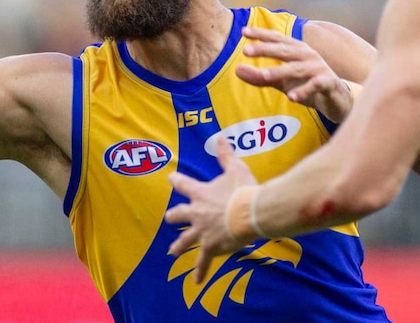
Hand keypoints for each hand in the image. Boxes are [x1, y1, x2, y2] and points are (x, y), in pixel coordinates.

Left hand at [165, 137, 258, 282]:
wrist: (250, 213)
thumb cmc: (243, 189)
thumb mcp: (235, 168)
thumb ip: (226, 154)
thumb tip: (221, 137)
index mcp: (200, 193)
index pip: (183, 184)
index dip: (177, 180)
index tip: (170, 178)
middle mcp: (197, 213)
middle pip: (179, 215)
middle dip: (174, 216)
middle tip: (169, 218)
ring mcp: (202, 232)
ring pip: (185, 240)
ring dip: (179, 246)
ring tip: (172, 252)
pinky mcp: (211, 247)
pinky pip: (203, 262)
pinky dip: (200, 272)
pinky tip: (196, 281)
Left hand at [237, 26, 352, 121]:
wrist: (338, 99)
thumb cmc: (307, 85)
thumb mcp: (281, 82)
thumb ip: (260, 77)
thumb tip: (236, 70)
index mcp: (296, 49)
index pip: (277, 39)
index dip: (261, 34)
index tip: (243, 31)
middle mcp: (307, 55)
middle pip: (284, 50)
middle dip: (265, 49)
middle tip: (245, 50)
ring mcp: (319, 68)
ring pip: (296, 68)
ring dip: (279, 71)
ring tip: (262, 75)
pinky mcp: (329, 83)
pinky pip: (316, 85)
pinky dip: (304, 90)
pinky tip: (291, 97)